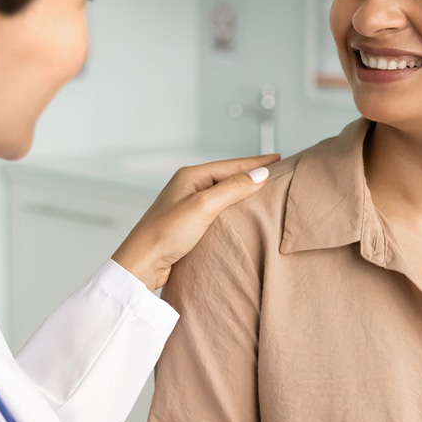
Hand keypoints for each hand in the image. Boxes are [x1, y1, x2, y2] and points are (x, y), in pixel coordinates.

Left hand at [113, 154, 279, 291]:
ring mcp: (187, 204)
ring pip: (222, 193)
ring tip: (264, 190)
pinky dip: (232, 208)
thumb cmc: (166, 233)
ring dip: (242, 191)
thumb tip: (261, 174)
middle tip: (276, 172)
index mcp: (190, 176)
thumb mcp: (203, 207)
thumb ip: (232, 189)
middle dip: (251, 174)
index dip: (256, 163)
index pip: (231, 165)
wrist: (142, 263)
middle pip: (227, 176)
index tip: (279, 158)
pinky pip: (217, 209)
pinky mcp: (188, 223)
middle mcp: (188, 187)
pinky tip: (242, 213)